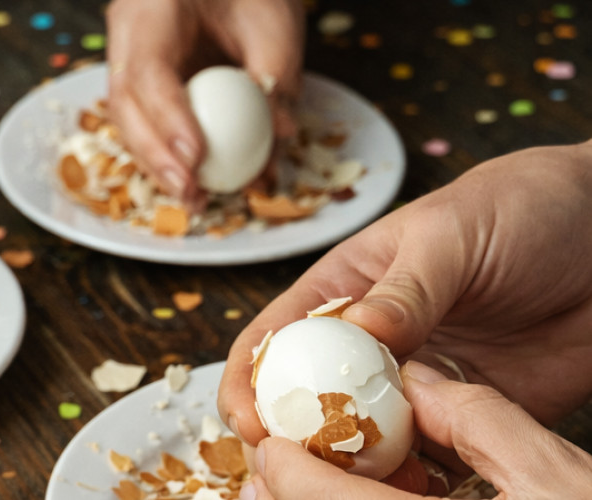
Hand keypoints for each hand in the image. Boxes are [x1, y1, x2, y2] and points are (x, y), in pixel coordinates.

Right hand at [106, 0, 303, 205]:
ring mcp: (127, 55)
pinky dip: (166, 154)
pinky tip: (192, 181)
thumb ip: (278, 74)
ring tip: (193, 198)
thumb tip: (280, 134)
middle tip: (190, 192)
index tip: (196, 157)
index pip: (148, 69)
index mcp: (154, 8)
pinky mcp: (139, 80)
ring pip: (126, 119)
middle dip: (155, 156)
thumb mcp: (275, 20)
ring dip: (157, 164)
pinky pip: (143, 122)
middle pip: (124, 102)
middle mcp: (129, 32)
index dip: (168, 118)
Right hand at [218, 143, 591, 481]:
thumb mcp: (452, 234)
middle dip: (291, 440)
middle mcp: (372, 345)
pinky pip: (433, 460)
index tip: (252, 422)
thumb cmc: (522, 209)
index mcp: (346, 290)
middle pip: (309, 401)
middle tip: (295, 472)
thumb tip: (358, 334)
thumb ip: (406, 288)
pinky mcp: (470, 417)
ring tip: (354, 490)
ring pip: (364, 441)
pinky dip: (416, 483)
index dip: (249, 381)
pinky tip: (416, 490)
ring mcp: (420, 384)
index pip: (276, 339)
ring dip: (352, 469)